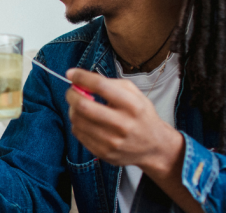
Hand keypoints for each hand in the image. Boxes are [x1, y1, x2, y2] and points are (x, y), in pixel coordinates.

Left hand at [65, 69, 183, 174]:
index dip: (81, 77)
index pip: (101, 86)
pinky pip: (78, 133)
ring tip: (79, 105)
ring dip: (72, 108)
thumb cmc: (141, 115)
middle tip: (72, 90)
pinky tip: (85, 120)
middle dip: (71, 94)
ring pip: (77, 120)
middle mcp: (123, 124)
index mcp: (132, 105)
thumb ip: (110, 83)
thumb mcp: (134, 94)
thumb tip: (80, 78)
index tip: (71, 73)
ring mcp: (112, 141)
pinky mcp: (103, 152)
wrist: (154, 147)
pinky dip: (77, 122)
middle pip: (84, 105)